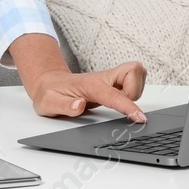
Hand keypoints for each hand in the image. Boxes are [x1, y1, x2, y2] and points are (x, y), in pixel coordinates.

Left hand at [27, 62, 147, 122]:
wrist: (48, 82)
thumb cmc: (50, 93)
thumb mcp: (48, 103)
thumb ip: (64, 106)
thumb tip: (79, 106)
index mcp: (90, 85)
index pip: (114, 94)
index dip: (129, 106)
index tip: (139, 118)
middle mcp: (104, 78)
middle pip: (135, 70)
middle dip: (136, 91)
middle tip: (124, 105)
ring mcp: (110, 79)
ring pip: (138, 74)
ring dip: (136, 91)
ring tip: (121, 104)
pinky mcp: (114, 82)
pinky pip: (135, 80)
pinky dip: (135, 90)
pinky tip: (122, 100)